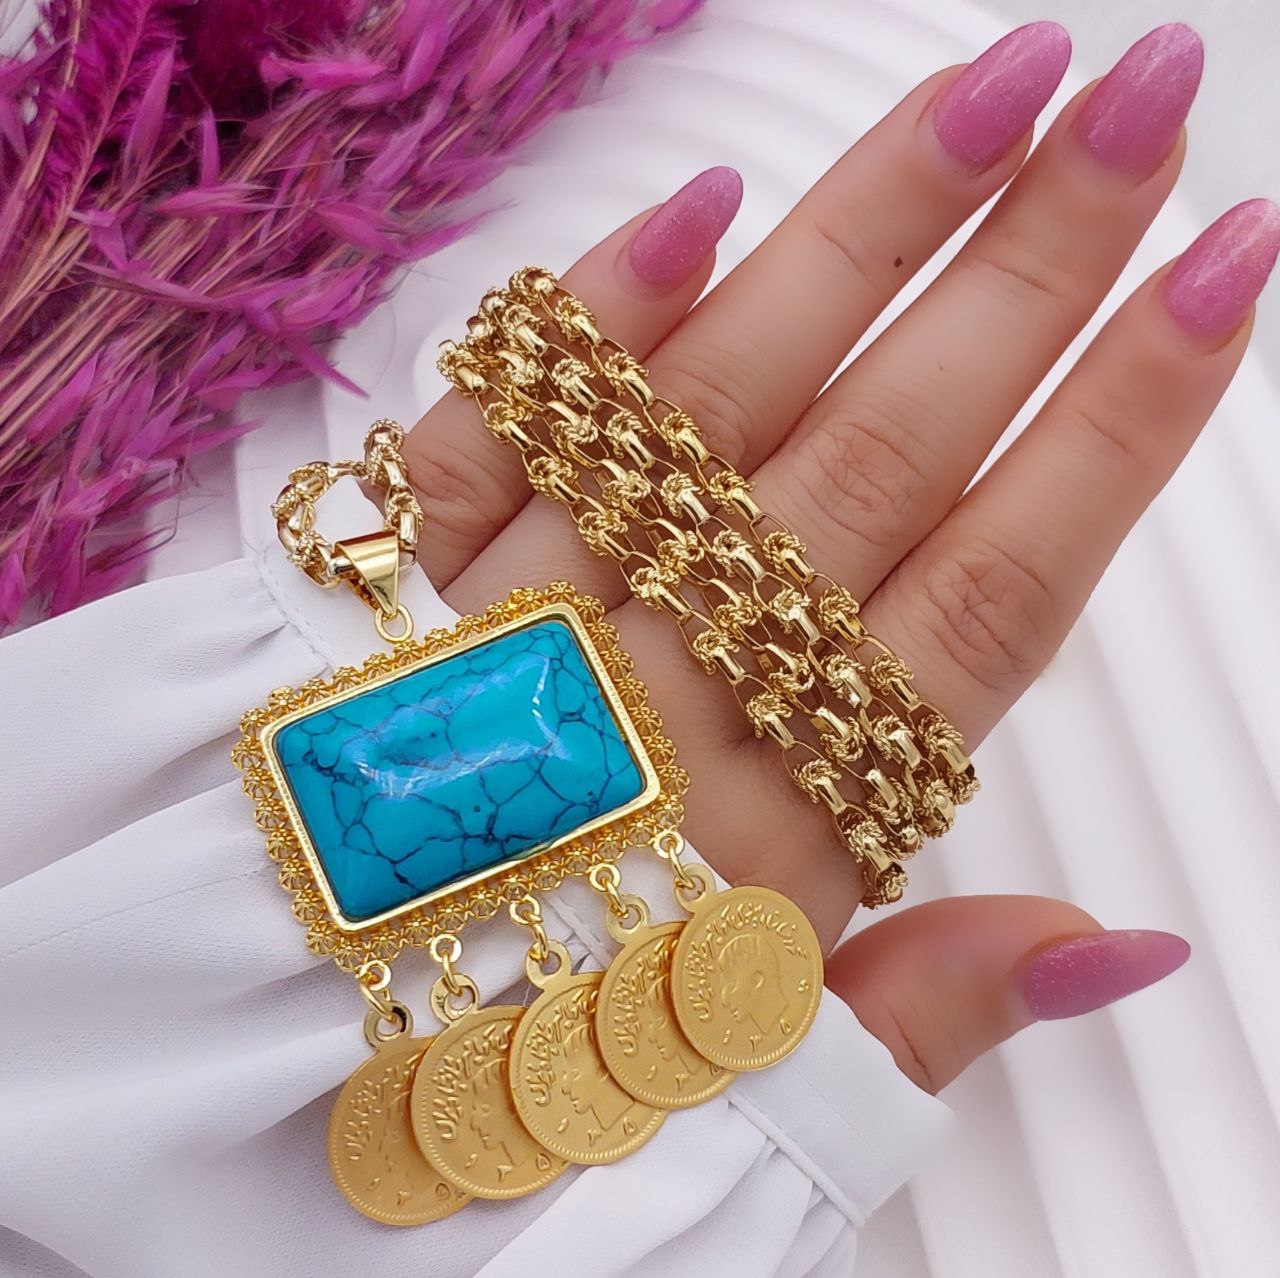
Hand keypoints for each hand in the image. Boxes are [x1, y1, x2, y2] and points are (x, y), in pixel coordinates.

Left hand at [402, 24, 1273, 1089]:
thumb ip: (930, 1008)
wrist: (260, 1064)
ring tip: (994, 88)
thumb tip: (1124, 947)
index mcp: (781, 832)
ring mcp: (521, 616)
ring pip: (710, 404)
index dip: (1118, 426)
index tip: (1222, 273)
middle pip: (880, 453)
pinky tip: (701, 210)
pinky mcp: (384, 580)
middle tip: (1146, 97)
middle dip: (1031, 268)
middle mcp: (666, 696)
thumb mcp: (754, 1094)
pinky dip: (584, 324)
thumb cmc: (527, 1078)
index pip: (990, 591)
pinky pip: (486, 433)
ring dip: (859, 236)